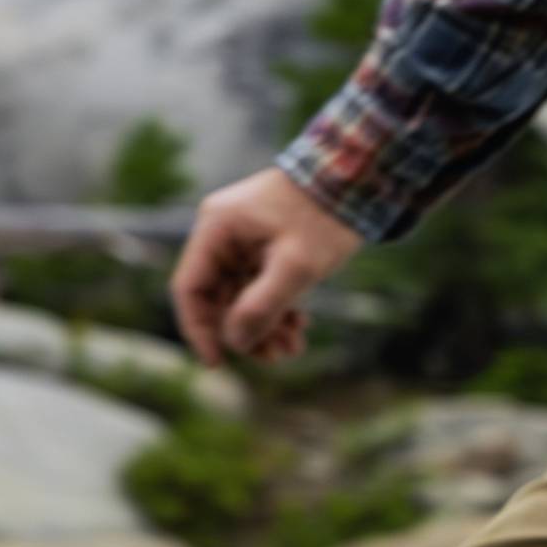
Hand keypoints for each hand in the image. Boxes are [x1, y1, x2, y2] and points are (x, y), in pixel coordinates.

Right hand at [169, 168, 363, 367]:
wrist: (356, 183)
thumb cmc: (324, 217)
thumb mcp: (295, 267)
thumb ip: (262, 306)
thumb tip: (235, 342)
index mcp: (217, 229)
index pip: (189, 288)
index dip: (199, 329)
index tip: (217, 363)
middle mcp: (223, 234)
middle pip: (217, 298)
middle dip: (243, 332)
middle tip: (275, 357)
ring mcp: (243, 240)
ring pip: (240, 297)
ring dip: (264, 326)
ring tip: (293, 348)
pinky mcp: (264, 247)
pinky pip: (259, 287)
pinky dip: (277, 309)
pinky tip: (300, 327)